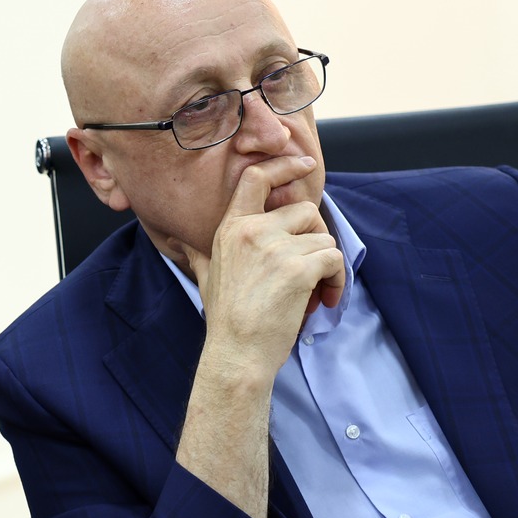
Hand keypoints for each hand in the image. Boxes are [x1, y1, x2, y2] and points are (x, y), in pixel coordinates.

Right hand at [174, 155, 345, 383]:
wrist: (236, 353)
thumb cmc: (225, 320)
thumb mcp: (206, 276)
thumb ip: (199, 252)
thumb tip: (180, 242)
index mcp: (231, 228)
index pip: (256, 179)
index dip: (284, 166)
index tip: (304, 165)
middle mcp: (252, 231)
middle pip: (305, 211)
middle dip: (315, 238)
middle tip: (311, 269)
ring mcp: (275, 248)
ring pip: (324, 238)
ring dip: (327, 265)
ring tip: (316, 291)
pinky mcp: (299, 268)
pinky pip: (334, 259)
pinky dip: (337, 280)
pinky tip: (325, 299)